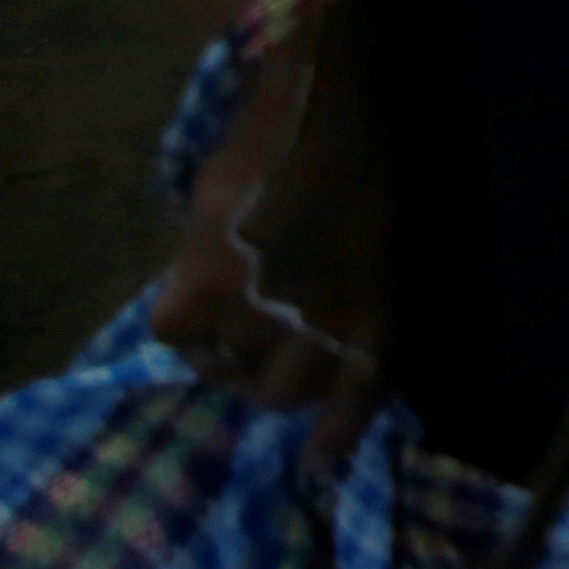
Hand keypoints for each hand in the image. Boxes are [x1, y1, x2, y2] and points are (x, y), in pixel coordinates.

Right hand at [154, 10, 385, 439]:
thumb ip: (367, 299)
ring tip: (238, 315)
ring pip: (227, 369)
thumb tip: (340, 356)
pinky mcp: (192, 287)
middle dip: (279, 382)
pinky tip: (201, 298)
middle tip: (274, 349)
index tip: (317, 465)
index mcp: (375, 302)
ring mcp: (252, 305)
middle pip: (282, 391)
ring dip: (232, 354)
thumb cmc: (364, 161)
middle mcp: (316, 315)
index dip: (337, 433)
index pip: (356, 389)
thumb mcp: (389, 238)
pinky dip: (188, 326)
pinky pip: (179, 337)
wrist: (310, 102)